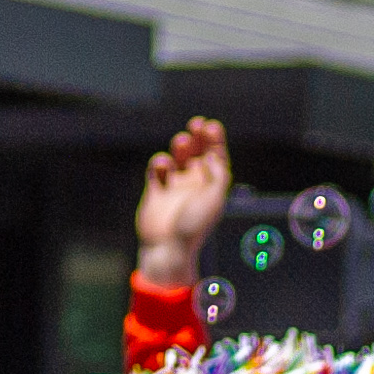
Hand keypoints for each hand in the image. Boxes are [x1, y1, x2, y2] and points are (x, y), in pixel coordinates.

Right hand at [132, 116, 230, 287]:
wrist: (168, 249)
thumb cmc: (194, 227)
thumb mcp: (214, 200)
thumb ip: (217, 175)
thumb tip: (209, 157)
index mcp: (212, 187)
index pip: (216, 157)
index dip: (215, 140)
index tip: (211, 126)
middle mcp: (195, 185)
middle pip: (198, 153)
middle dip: (198, 137)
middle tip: (197, 124)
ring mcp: (175, 187)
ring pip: (178, 157)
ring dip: (180, 146)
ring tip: (182, 141)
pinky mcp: (156, 191)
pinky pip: (158, 169)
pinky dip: (160, 162)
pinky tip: (164, 166)